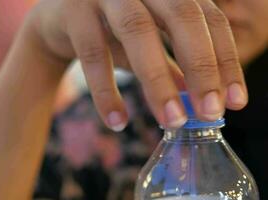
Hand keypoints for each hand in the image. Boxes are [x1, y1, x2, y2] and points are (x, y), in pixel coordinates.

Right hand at [28, 0, 246, 129]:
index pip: (208, 18)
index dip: (225, 59)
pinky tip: (118, 121)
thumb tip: (201, 98)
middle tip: (209, 113)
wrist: (57, 20)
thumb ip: (172, 65)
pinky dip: (106, 91)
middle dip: (201, 67)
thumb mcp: (147, 44)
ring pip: (138, 32)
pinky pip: (93, 53)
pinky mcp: (74, 10)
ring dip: (158, 82)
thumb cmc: (109, 29)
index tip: (234, 102)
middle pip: (181, 16)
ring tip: (171, 121)